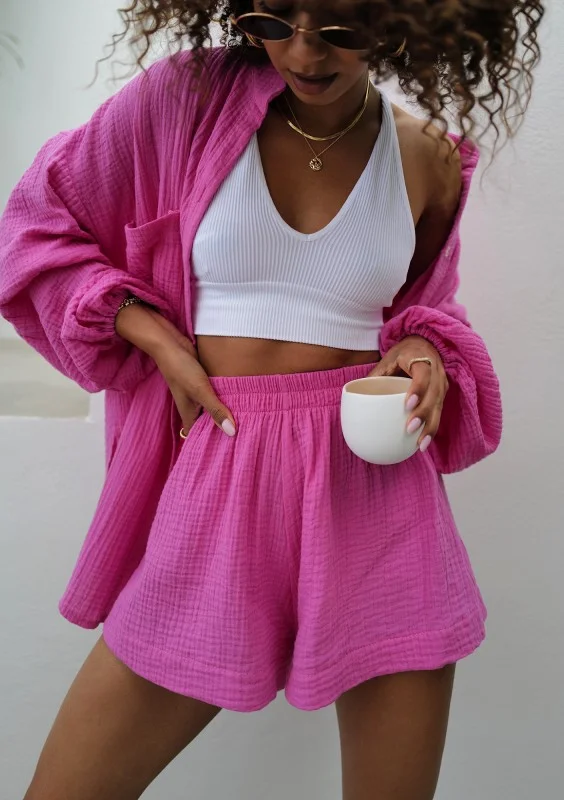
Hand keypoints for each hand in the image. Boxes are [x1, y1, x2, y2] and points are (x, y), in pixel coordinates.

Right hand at [117, 305, 235, 436]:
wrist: (170, 343)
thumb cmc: (180, 369)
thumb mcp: (201, 391)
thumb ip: (216, 410)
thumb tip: (232, 432)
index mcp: (189, 415)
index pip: (199, 437)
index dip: (210, 446)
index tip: (228, 452)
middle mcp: (193, 407)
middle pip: (209, 424)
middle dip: (223, 430)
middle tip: (245, 439)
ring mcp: (198, 395)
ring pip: (213, 409)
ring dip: (225, 413)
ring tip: (248, 422)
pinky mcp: (203, 382)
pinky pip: (216, 395)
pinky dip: (225, 398)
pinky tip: (241, 399)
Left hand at [369, 336, 447, 452]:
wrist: (424, 344)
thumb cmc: (402, 353)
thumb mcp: (387, 359)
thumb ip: (375, 376)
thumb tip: (355, 398)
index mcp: (421, 358)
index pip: (424, 372)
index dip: (418, 388)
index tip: (407, 404)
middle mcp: (436, 371)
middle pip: (434, 394)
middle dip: (424, 413)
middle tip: (409, 428)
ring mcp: (442, 383)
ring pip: (439, 406)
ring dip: (430, 426)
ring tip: (420, 445)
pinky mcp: (442, 394)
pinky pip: (439, 412)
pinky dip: (432, 428)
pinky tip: (423, 444)